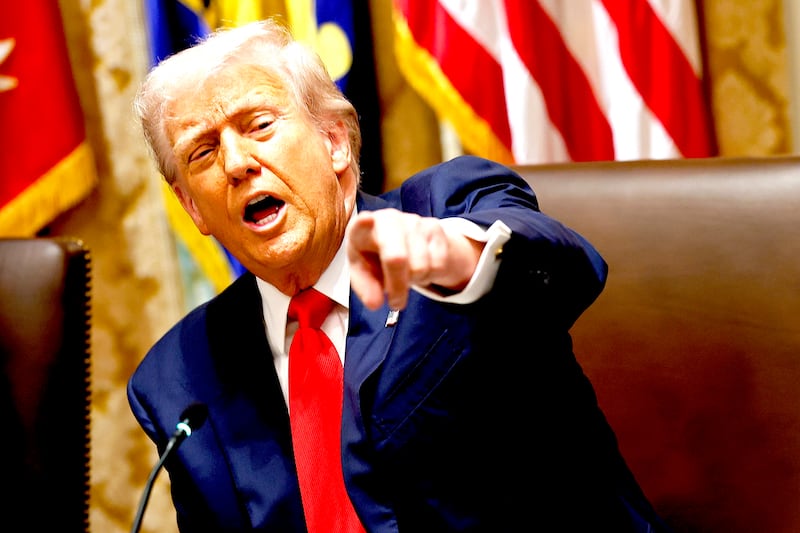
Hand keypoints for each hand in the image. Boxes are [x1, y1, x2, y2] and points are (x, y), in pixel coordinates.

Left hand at [346, 209, 482, 309]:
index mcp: (361, 229)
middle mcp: (388, 219)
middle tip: (395, 303)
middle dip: (397, 286)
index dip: (364, 223)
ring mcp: (413, 221)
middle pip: (397, 257)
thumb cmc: (374, 259)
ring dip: (415, 281)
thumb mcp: (364, 274)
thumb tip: (375, 304)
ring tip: (406, 275)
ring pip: (420, 267)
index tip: (366, 220)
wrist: (403, 242)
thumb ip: (366, 289)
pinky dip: (430, 276)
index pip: (361, 223)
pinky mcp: (435, 227)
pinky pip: (438, 265)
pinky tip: (419, 268)